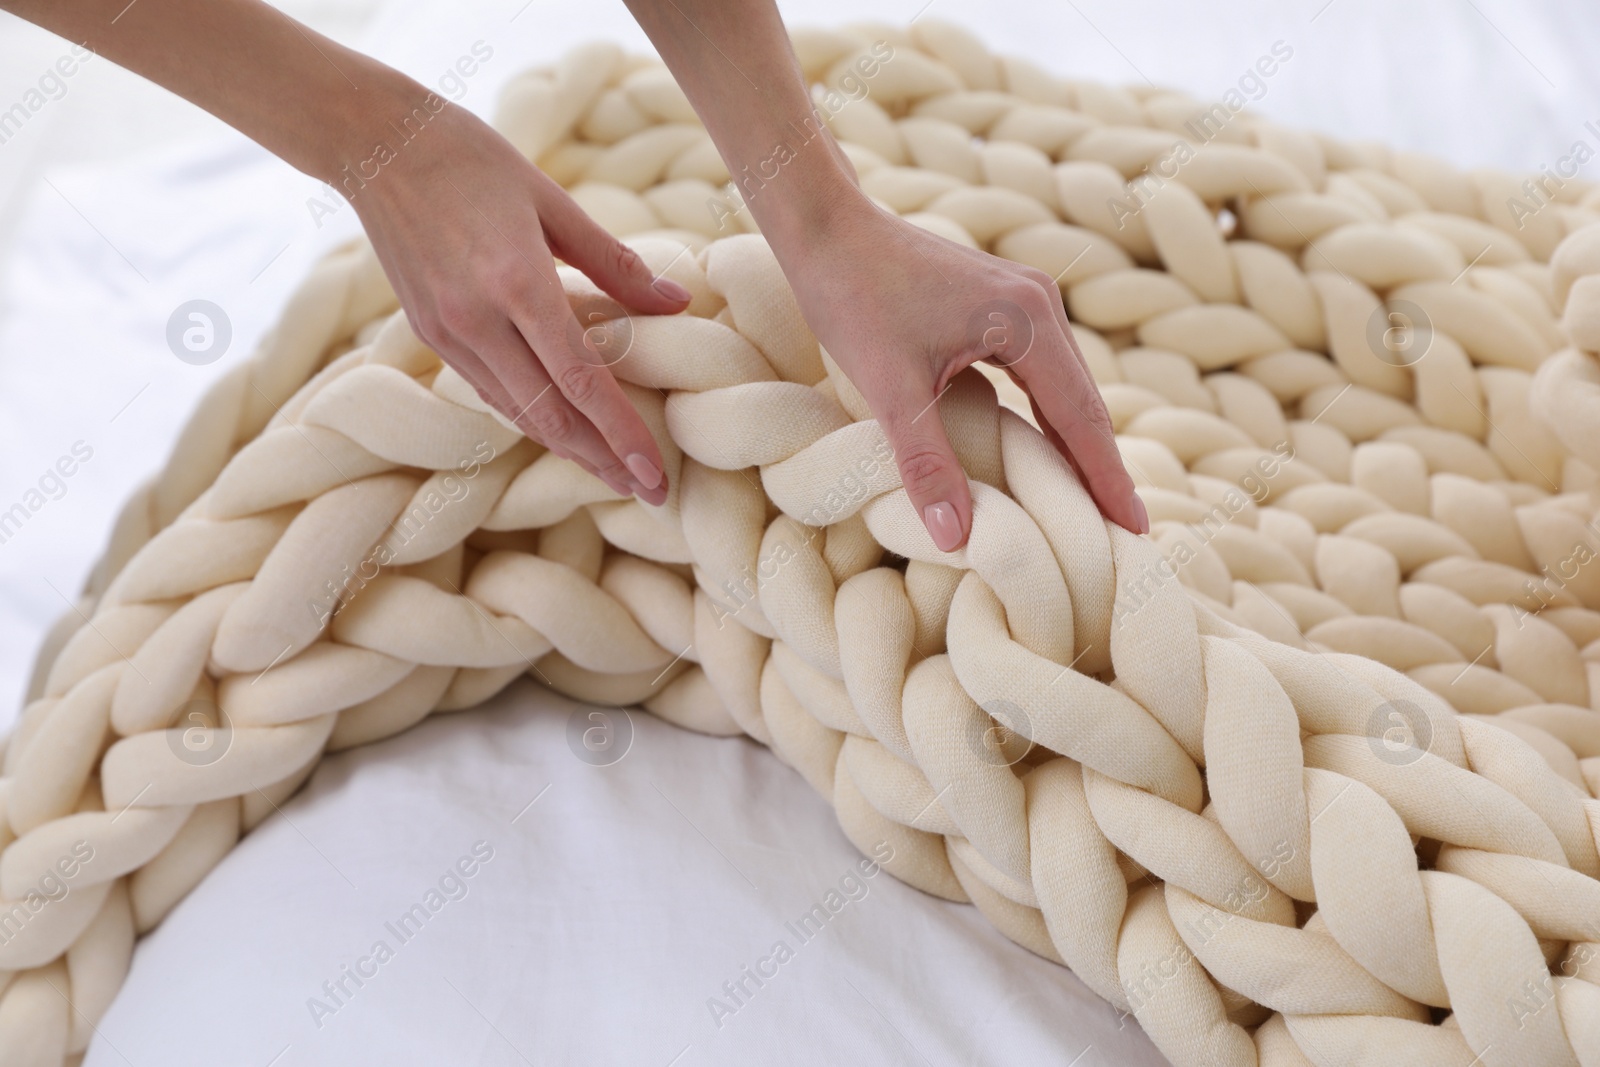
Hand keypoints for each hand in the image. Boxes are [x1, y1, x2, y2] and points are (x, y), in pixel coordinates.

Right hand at [347, 101, 690, 502]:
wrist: (375, 144)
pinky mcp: (429, 336)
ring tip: (615, 473)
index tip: (655, 473)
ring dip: (569, 449)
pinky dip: (532, 417)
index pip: (581, 380)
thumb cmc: (473, 159)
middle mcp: (478, 320)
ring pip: (517, 413)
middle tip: (650, 493)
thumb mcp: (553, 200)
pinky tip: (564, 431)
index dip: (621, 433)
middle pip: (551, 414)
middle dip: (603, 461)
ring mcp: (448, 334)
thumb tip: (678, 303)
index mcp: (517, 282)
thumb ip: (615, 262)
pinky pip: (490, 392)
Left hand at [776, 194, 1148, 550]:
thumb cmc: (853, 297)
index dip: (1106, 478)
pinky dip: (1048, 417)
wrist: (827, 229)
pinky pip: (1040, 372)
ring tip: (1093, 505)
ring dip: (1077, 445)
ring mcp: (1024, 299)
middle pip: (1084, 401)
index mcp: (1026, 319)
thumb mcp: (888, 388)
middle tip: (1126, 533)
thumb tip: (955, 536)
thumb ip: (925, 462)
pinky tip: (1048, 454)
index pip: (1080, 416)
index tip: (1135, 528)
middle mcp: (1039, 303)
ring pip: (1063, 387)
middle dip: (1101, 469)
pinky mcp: (1002, 303)